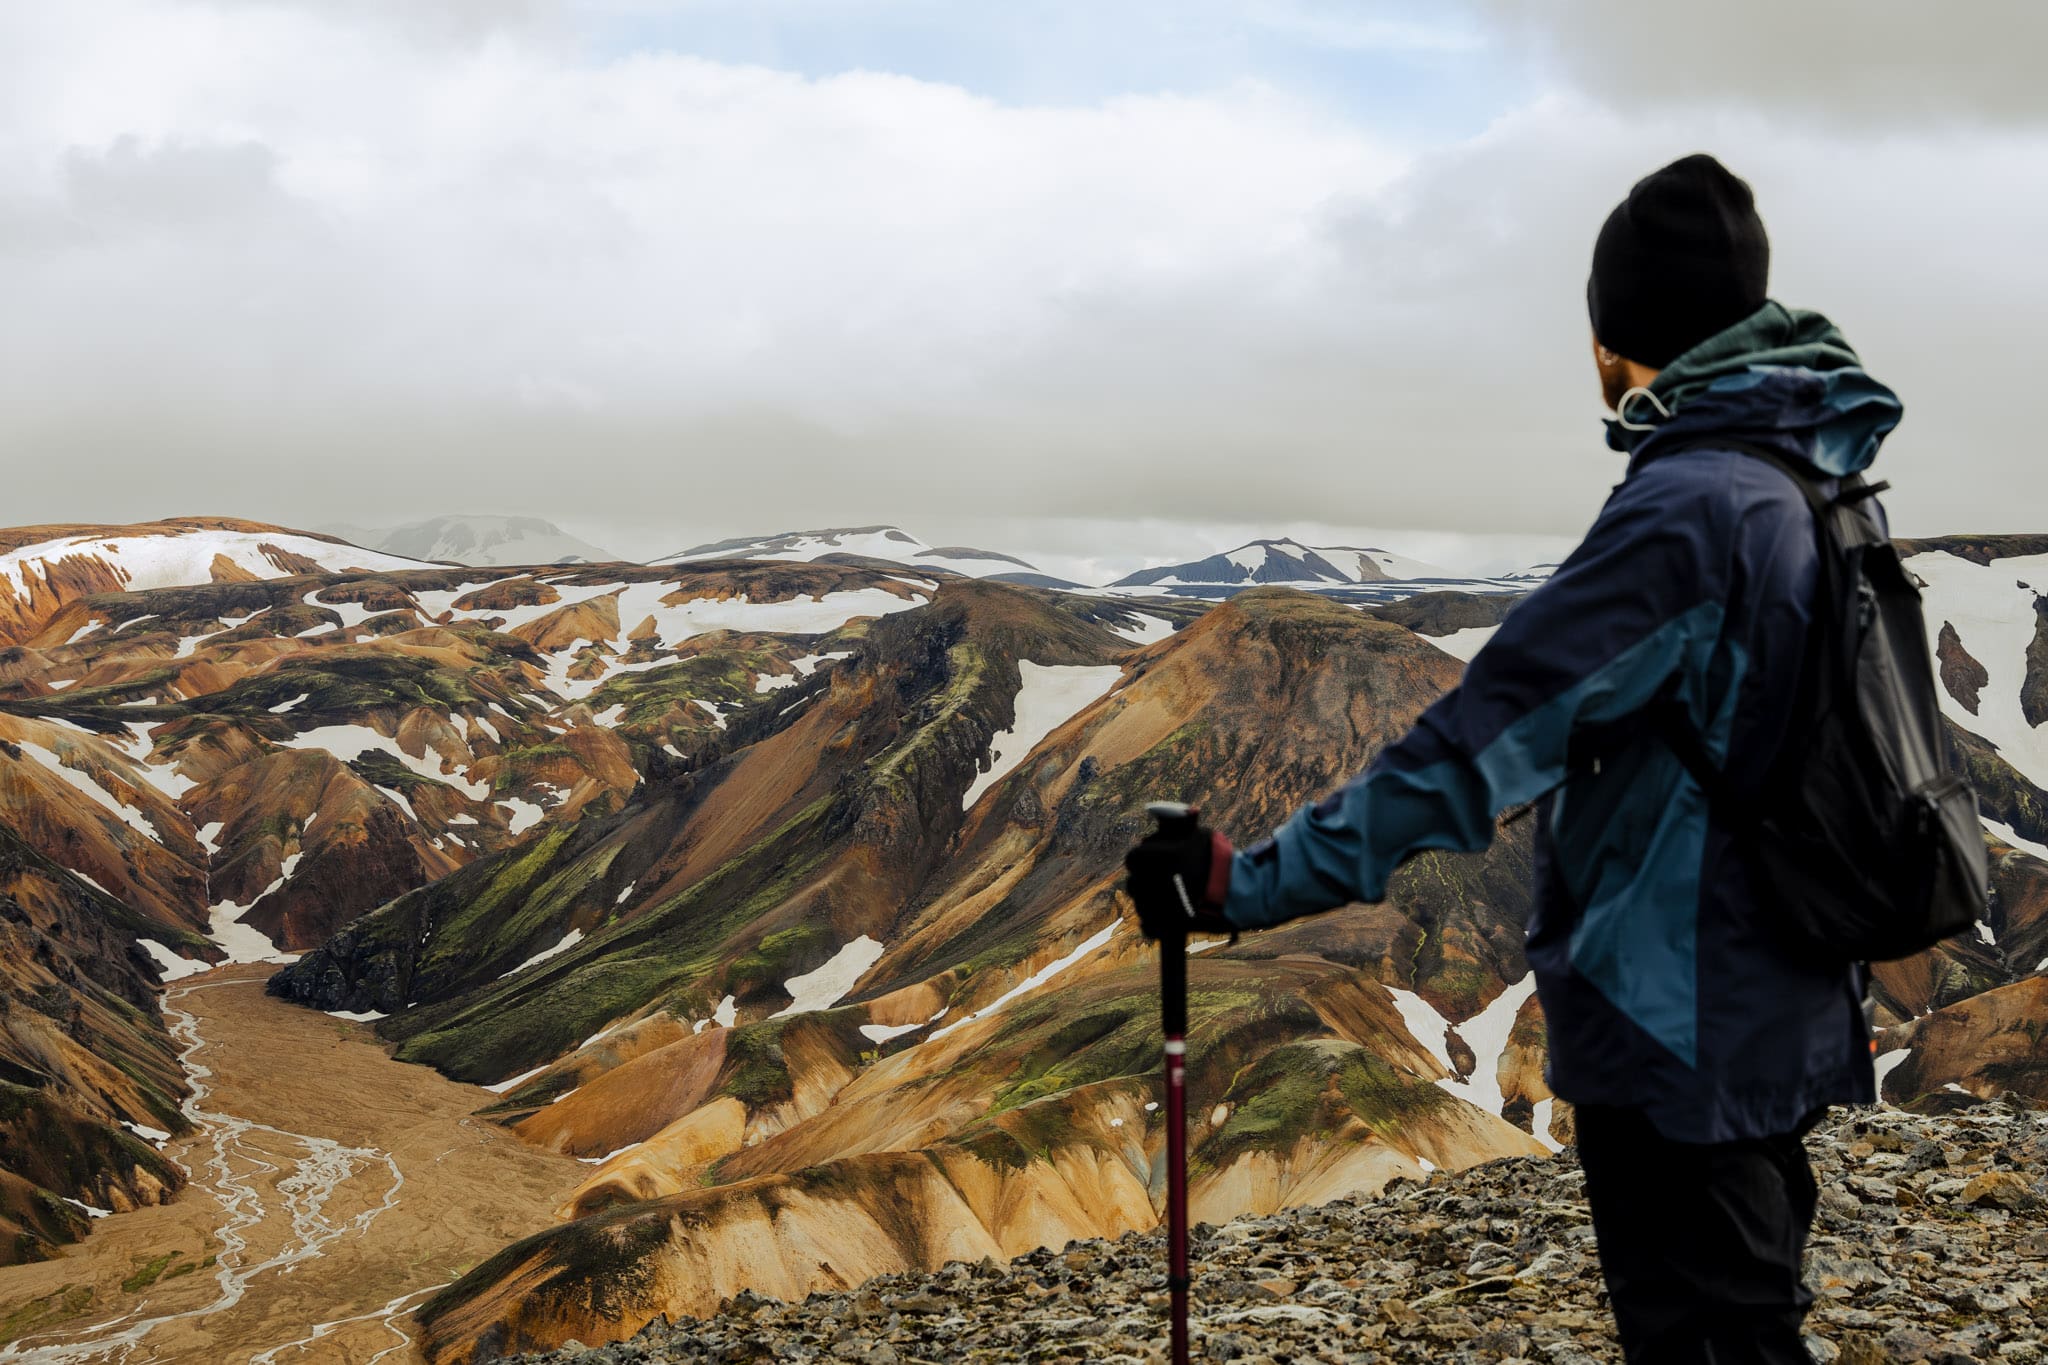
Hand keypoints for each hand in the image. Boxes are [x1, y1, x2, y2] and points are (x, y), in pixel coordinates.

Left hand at [1124, 813, 1235, 939]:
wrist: (1240, 894)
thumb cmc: (1220, 860)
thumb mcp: (1200, 835)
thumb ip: (1177, 829)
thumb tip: (1165, 816)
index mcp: (1157, 858)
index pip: (1133, 858)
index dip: (1142, 858)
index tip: (1151, 860)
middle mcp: (1152, 882)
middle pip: (1133, 882)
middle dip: (1144, 879)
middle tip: (1161, 878)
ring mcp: (1157, 907)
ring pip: (1140, 904)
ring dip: (1150, 900)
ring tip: (1170, 897)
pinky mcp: (1166, 928)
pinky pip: (1147, 926)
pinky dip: (1154, 922)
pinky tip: (1166, 915)